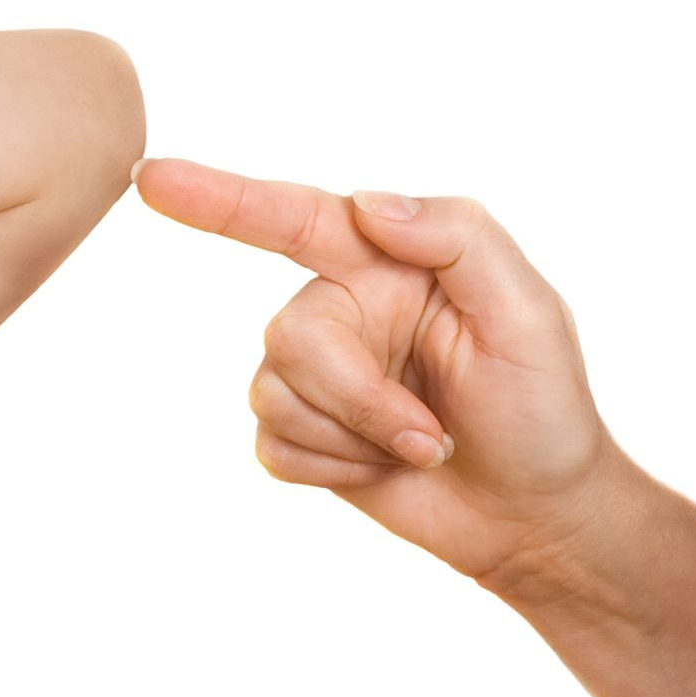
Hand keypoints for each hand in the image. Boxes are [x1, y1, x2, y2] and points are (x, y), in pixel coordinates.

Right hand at [135, 159, 620, 587]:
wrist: (539, 517)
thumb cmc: (544, 407)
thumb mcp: (528, 312)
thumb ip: (457, 236)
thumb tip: (365, 202)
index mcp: (388, 262)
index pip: (294, 217)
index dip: (220, 198)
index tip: (151, 178)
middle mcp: (343, 307)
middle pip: (289, 334)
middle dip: (357, 396)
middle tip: (428, 434)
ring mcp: (319, 374)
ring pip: (272, 393)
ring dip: (353, 437)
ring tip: (419, 448)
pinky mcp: (305, 437)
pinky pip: (271, 446)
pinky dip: (333, 470)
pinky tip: (383, 471)